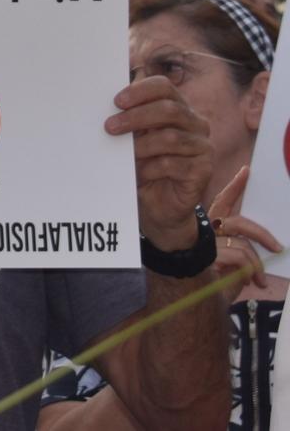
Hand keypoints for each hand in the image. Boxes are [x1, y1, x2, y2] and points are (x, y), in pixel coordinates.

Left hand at [105, 75, 212, 251]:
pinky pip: (173, 164)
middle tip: (109, 127)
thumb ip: (127, 121)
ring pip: (171, 137)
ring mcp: (203, 147)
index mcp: (178, 108)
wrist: (157, 204)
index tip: (116, 102)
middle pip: (169, 109)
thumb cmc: (143, 165)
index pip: (164, 87)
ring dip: (141, 146)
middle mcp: (196, 124)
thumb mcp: (133, 140)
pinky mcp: (203, 170)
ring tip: (125, 156)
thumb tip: (100, 105)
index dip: (140, 91)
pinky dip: (150, 168)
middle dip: (136, 117)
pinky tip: (139, 174)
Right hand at [208, 167, 282, 286]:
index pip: (222, 202)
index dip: (234, 187)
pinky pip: (240, 257)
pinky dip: (251, 271)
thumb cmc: (214, 284)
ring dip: (257, 264)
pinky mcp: (207, 256)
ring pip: (242, 243)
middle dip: (262, 234)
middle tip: (277, 248)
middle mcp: (203, 231)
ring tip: (260, 280)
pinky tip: (249, 283)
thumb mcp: (233, 266)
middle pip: (238, 222)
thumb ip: (242, 254)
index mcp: (208, 228)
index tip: (246, 171)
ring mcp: (203, 243)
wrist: (198, 304)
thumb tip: (265, 252)